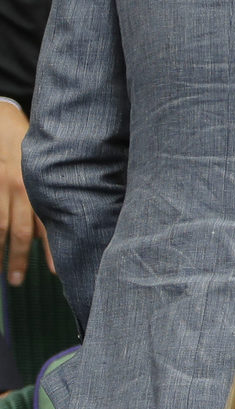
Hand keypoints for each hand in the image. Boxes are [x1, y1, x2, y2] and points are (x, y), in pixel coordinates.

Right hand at [0, 102, 51, 285]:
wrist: (4, 127)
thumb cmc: (33, 155)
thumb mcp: (48, 174)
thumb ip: (50, 201)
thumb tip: (47, 235)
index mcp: (41, 188)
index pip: (49, 223)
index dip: (52, 249)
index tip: (55, 272)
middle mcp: (21, 189)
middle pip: (19, 231)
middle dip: (18, 259)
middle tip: (17, 281)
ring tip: (1, 273)